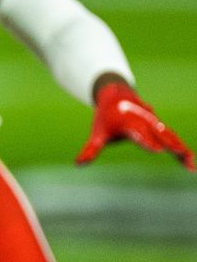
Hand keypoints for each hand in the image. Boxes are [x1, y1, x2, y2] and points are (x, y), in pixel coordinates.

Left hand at [76, 82, 193, 170]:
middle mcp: (145, 122)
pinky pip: (173, 138)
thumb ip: (91, 149)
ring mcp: (155, 123)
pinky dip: (182, 148)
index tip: (158, 151)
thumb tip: (77, 164)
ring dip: (182, 150)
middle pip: (160, 136)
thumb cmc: (106, 118)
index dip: (148, 142)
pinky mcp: (160, 126)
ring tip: (191, 166)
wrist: (117, 95)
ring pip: (170, 137)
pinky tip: (190, 162)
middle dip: (172, 146)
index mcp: (129, 124)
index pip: (140, 135)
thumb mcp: (98, 133)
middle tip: (183, 157)